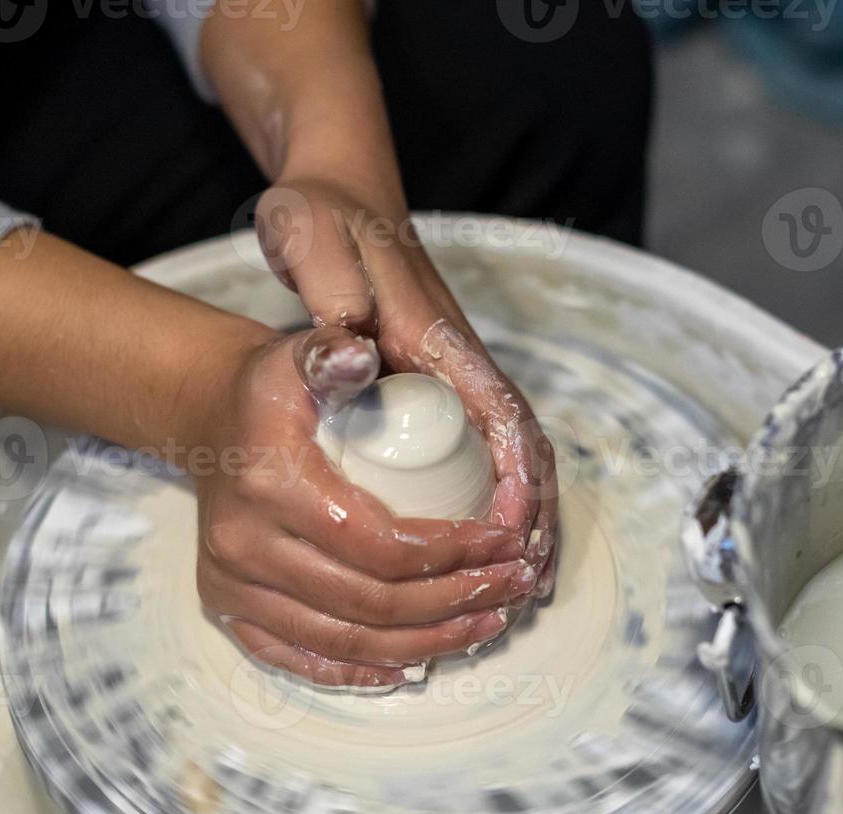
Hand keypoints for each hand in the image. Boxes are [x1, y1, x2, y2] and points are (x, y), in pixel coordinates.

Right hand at [192, 327, 537, 687]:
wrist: (211, 419)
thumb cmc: (272, 390)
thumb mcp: (300, 356)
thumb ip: (334, 353)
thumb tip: (361, 351)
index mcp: (272, 486)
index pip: (380, 544)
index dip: (454, 554)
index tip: (505, 544)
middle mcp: (244, 546)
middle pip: (371, 603)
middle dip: (456, 601)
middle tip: (513, 586)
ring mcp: (232, 587)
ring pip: (345, 641)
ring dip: (427, 642)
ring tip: (487, 621)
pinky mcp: (228, 611)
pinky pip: (302, 659)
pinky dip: (363, 671)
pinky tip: (414, 662)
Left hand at [254, 176, 559, 597]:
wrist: (333, 196)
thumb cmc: (321, 220)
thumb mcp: (310, 235)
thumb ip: (327, 283)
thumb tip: (349, 345)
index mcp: (435, 335)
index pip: (499, 413)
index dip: (515, 480)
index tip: (513, 537)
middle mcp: (457, 360)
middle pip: (521, 447)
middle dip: (532, 519)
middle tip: (525, 587)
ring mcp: (453, 376)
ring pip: (510, 456)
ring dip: (522, 521)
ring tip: (518, 588)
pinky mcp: (440, 388)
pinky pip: (484, 454)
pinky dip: (497, 504)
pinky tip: (482, 550)